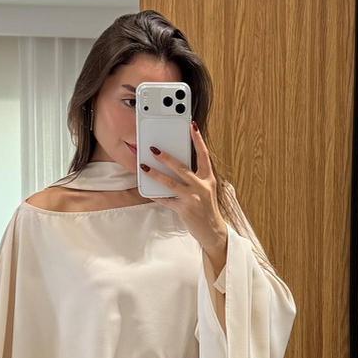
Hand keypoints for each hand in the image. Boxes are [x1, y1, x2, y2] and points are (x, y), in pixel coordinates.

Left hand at [140, 121, 227, 267]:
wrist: (212, 230)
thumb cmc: (206, 208)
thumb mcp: (206, 189)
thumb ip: (195, 177)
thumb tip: (176, 165)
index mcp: (208, 179)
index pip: (204, 155)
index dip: (198, 140)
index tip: (192, 126)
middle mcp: (201, 186)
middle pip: (182, 168)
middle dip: (166, 158)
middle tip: (154, 149)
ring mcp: (193, 198)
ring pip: (171, 183)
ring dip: (155, 174)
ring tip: (144, 167)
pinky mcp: (184, 209)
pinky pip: (166, 200)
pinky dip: (156, 195)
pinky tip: (147, 191)